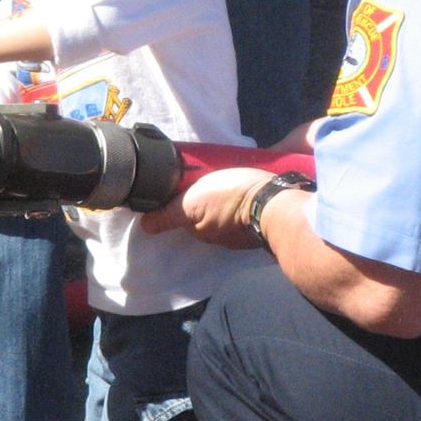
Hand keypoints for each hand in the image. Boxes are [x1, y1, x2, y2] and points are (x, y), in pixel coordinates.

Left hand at [142, 167, 271, 248]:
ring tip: (227, 185)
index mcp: (201, 231)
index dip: (183, 203)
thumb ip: (169, 215)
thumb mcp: (192, 202)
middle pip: (205, 218)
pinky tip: (245, 195)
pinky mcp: (259, 225)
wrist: (275, 202)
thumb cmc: (229, 199)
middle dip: (205, 204)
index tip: (187, 187)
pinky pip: (244, 215)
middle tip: (208, 182)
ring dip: (224, 205)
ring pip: (225, 217)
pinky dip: (241, 207)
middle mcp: (220, 238)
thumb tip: (145, 226)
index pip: (185, 219)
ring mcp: (242, 234)